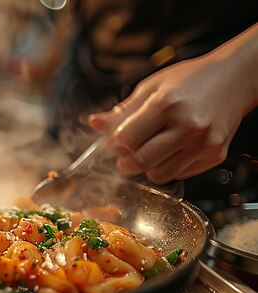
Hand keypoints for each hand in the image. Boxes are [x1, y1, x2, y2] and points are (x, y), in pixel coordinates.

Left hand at [88, 46, 256, 183]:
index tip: (114, 142)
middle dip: (125, 161)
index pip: (126, 139)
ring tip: (149, 150)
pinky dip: (168, 167)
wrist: (235, 79)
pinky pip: (179, 175)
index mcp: (167, 104)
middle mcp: (188, 126)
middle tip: (125, 153)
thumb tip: (95, 124)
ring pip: (158, 174)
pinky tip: (171, 150)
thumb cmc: (191, 80)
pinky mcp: (215, 155)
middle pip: (140, 161)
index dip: (114, 145)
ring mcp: (203, 143)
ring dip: (146, 167)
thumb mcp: (152, 87)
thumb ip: (123, 111)